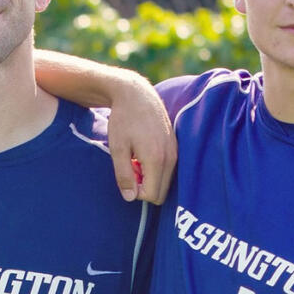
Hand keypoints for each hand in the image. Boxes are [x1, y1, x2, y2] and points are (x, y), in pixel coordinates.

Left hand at [107, 81, 175, 203]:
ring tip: (135, 159)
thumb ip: (124, 175)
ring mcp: (176, 152)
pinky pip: (167, 170)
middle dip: (143, 187)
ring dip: (148, 177)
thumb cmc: (123, 120)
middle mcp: (171, 158)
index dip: (135, 192)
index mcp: (156, 159)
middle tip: (130, 167)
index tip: (125, 173)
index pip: (152, 196)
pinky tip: (143, 153)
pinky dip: (154, 168)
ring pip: (164, 182)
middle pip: (161, 194)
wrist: (136, 94)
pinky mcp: (176, 147)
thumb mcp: (118, 149)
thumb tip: (130, 198)